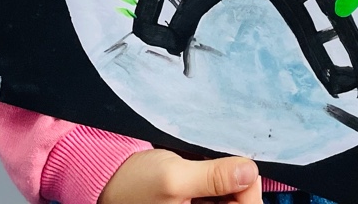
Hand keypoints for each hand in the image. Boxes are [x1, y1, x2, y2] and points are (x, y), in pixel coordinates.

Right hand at [98, 150, 260, 203]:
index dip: (250, 193)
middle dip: (240, 182)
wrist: (107, 175)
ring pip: (229, 195)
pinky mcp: (194, 197)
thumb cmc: (134, 183)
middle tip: (235, 159)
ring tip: (220, 158)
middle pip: (238, 203)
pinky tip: (212, 161)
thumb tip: (249, 171)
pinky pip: (217, 188)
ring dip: (230, 176)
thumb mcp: (174, 177)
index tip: (246, 170)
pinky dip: (219, 174)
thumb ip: (213, 176)